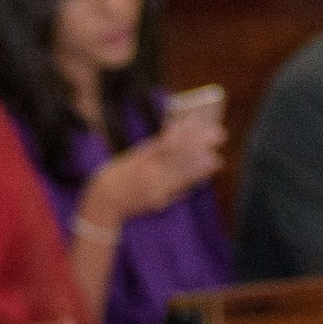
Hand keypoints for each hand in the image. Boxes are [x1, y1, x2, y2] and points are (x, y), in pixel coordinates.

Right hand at [77, 107, 225, 231]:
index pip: (170, 141)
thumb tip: (179, 131)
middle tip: (218, 134)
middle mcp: (150, 173)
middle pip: (180, 156)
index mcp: (142, 158)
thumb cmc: (118, 174)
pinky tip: (203, 176)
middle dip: (200, 145)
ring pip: (182, 174)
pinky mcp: (158, 201)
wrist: (104, 202)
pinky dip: (191, 182)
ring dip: (200, 167)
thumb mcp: (134, 156)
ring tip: (216, 159)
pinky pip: (178, 190)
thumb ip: (157, 146)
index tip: (202, 120)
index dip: (188, 131)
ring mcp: (155, 188)